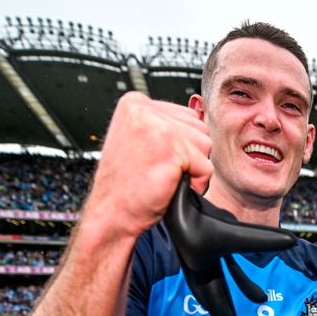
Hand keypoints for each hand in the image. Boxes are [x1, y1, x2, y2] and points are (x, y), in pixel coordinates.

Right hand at [83, 92, 213, 239]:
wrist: (111, 212)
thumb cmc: (127, 183)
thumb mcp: (141, 140)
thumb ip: (165, 124)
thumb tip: (199, 113)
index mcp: (135, 102)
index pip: (187, 116)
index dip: (181, 144)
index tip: (155, 158)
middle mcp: (145, 109)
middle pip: (199, 128)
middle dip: (189, 155)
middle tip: (160, 171)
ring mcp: (158, 127)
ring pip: (205, 145)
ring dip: (192, 169)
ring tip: (164, 178)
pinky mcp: (171, 149)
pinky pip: (206, 167)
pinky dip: (196, 184)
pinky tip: (170, 187)